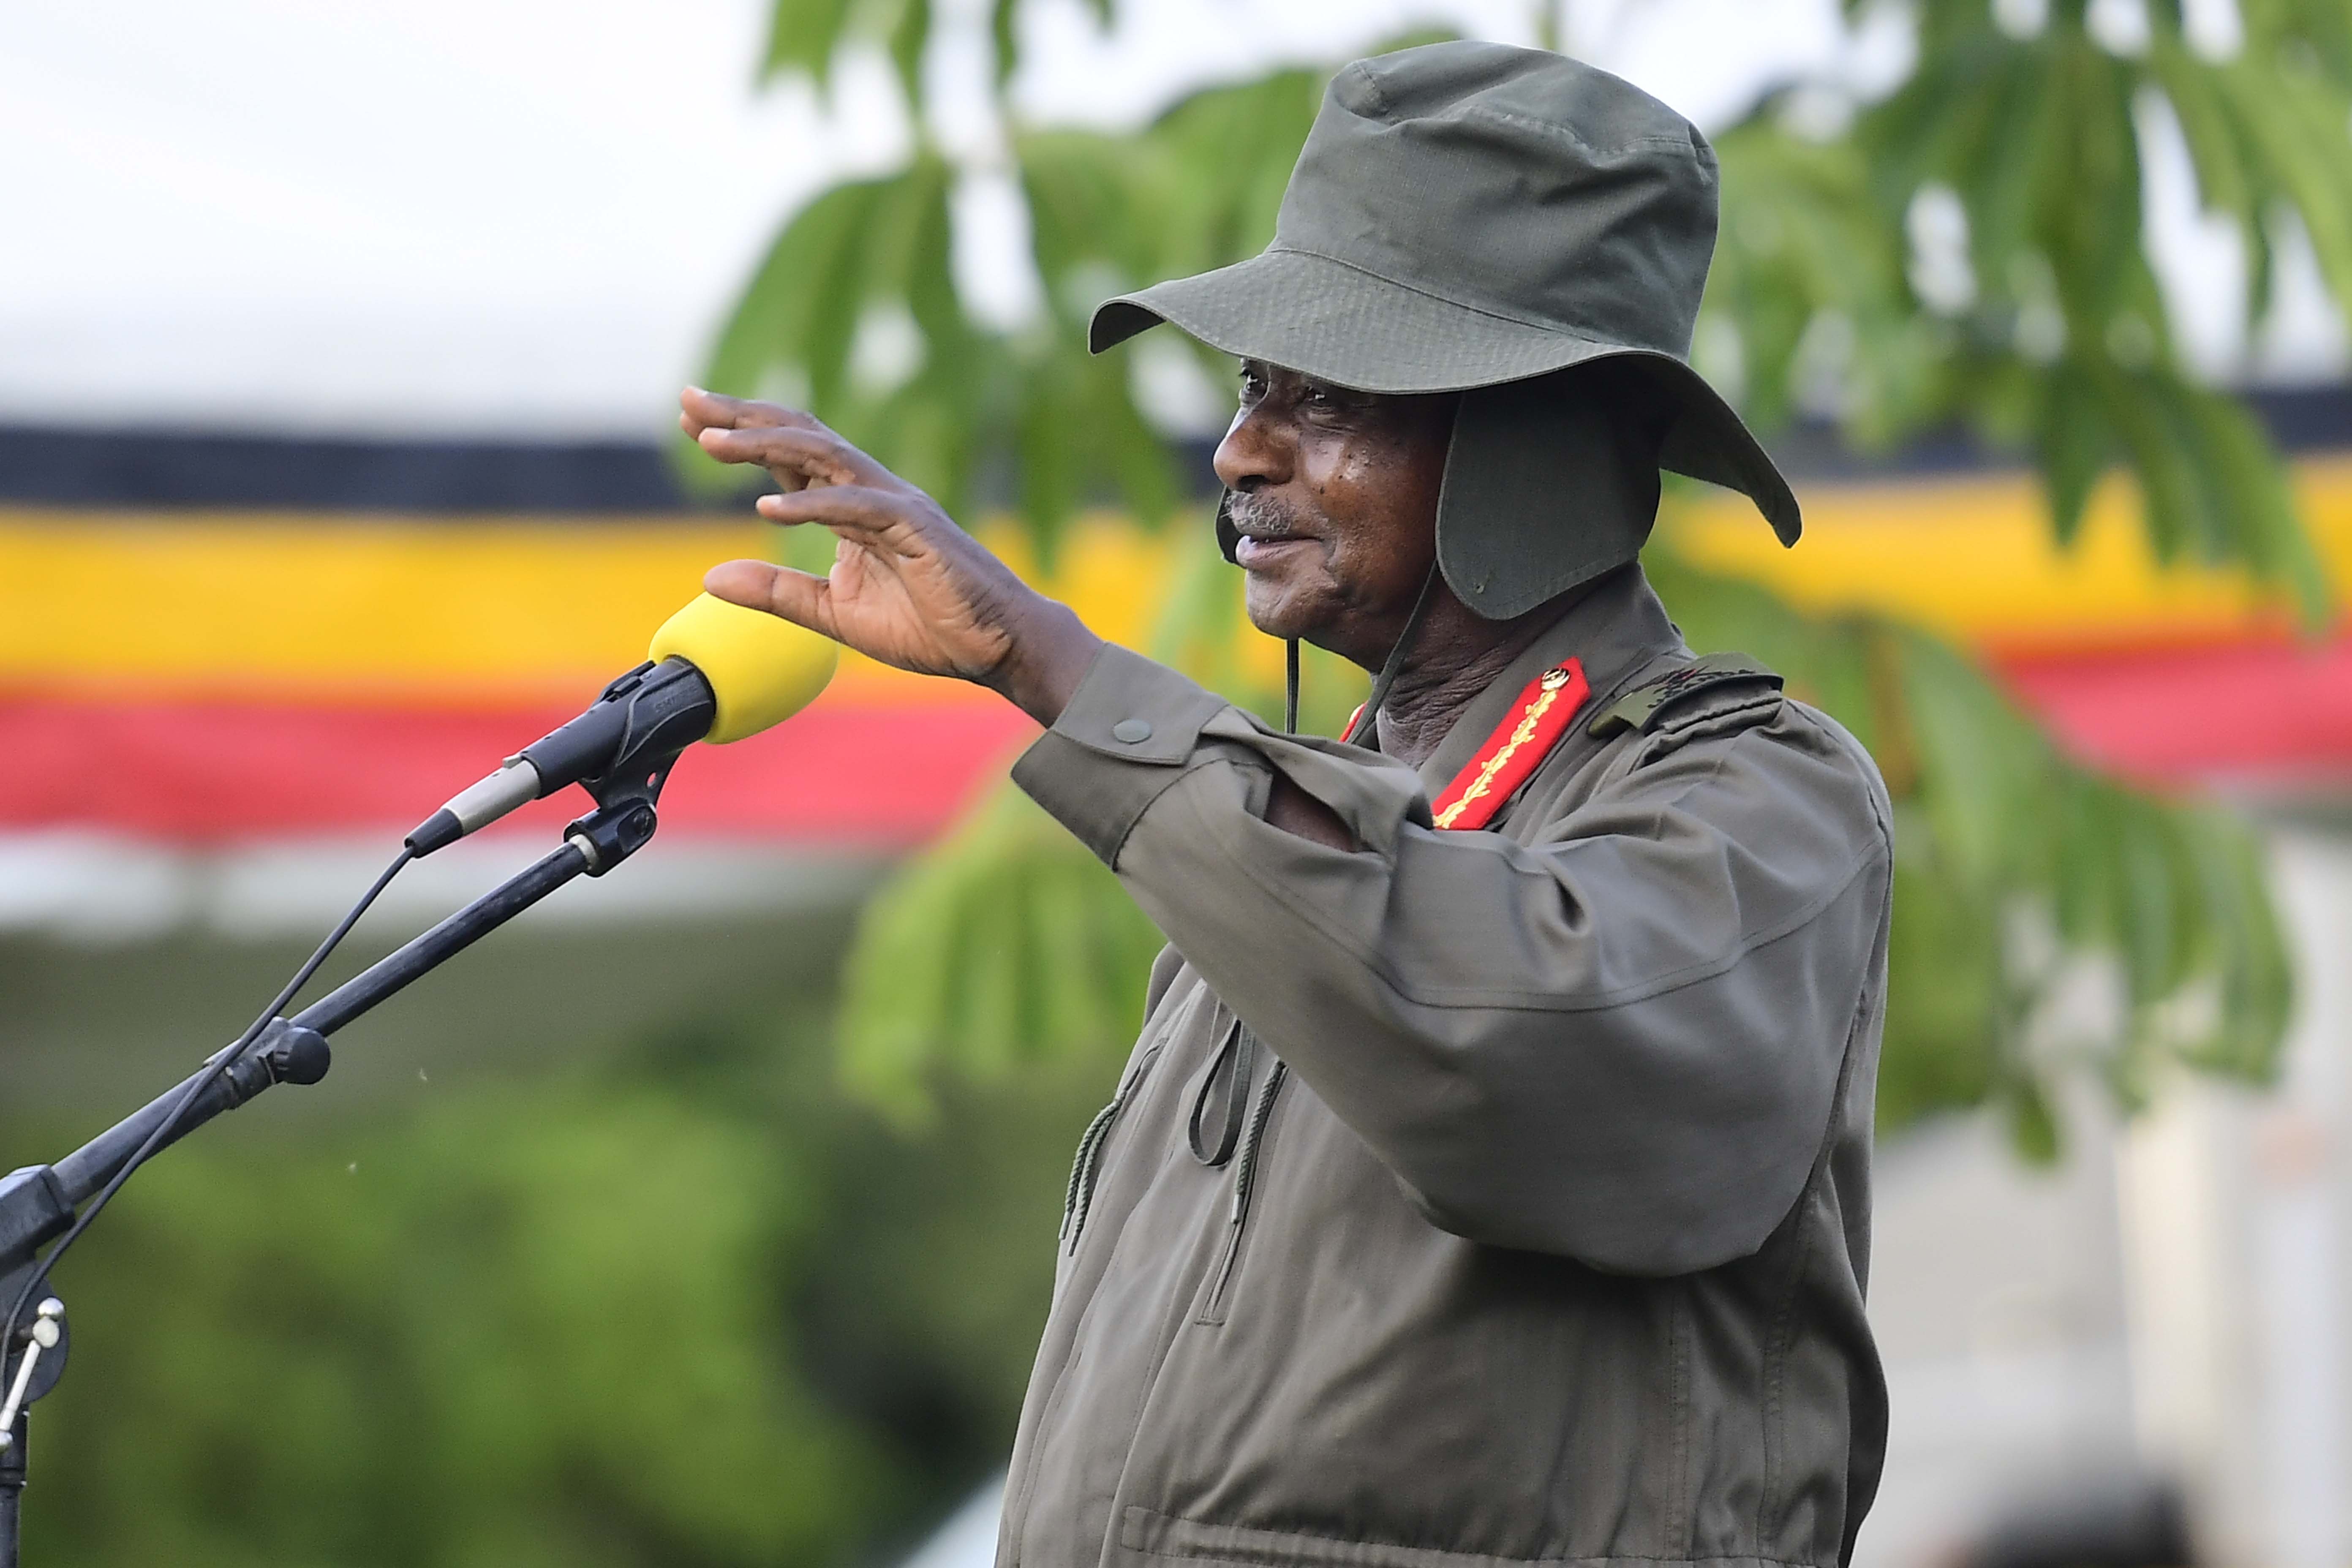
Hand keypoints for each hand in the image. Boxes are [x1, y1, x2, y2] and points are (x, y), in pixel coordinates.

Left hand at [681, 387, 1102, 724]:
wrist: (996, 648)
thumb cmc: (928, 626)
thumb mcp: (834, 614)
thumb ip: (777, 593)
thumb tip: (710, 578)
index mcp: (852, 506)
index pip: (790, 455)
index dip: (741, 432)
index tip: (690, 419)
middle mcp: (871, 491)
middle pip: (800, 435)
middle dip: (743, 415)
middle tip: (688, 401)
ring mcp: (895, 504)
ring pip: (824, 455)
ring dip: (765, 444)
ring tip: (712, 442)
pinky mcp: (916, 528)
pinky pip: (856, 506)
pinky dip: (811, 503)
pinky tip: (768, 507)